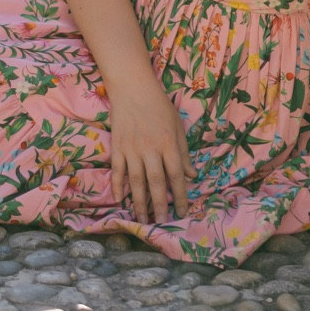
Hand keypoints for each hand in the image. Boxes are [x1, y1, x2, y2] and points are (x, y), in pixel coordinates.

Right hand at [108, 74, 193, 223]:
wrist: (132, 87)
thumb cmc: (159, 105)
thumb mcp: (177, 125)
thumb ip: (184, 152)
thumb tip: (192, 176)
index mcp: (168, 143)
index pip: (176, 175)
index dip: (180, 196)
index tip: (183, 212)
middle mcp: (150, 149)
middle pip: (156, 182)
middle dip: (160, 205)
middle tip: (161, 223)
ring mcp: (132, 149)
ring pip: (136, 181)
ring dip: (140, 202)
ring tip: (142, 220)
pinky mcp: (117, 147)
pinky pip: (117, 171)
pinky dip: (118, 186)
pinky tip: (120, 199)